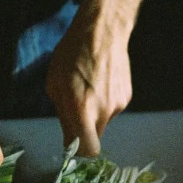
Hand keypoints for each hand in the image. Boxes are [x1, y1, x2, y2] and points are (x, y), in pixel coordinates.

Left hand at [46, 0, 132, 155]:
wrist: (103, 31)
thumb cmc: (72, 54)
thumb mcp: (55, 84)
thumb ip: (63, 115)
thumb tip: (69, 138)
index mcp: (82, 109)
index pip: (88, 150)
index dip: (79, 151)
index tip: (71, 143)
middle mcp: (103, 111)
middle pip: (94, 138)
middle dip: (83, 131)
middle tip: (74, 110)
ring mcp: (118, 105)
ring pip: (103, 122)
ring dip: (94, 114)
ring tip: (87, 88)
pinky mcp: (127, 97)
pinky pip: (112, 109)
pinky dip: (104, 102)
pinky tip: (99, 82)